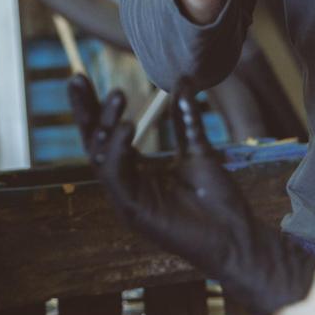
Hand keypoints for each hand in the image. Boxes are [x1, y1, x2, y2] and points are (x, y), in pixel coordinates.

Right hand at [68, 74, 314, 314]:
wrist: (237, 237)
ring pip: (100, 157)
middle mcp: (125, 182)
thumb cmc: (218, 201)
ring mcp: (126, 198)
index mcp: (135, 170)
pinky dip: (117, 150)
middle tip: (77, 79)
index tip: (83, 77)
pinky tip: (126, 127)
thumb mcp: (198, 150)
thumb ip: (185, 118)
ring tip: (118, 96)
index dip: (95, 107)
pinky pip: (115, 176)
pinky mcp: (132, 211)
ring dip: (105, 125)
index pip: (107, 133)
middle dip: (84, 111)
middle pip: (94, 142)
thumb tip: (183, 80)